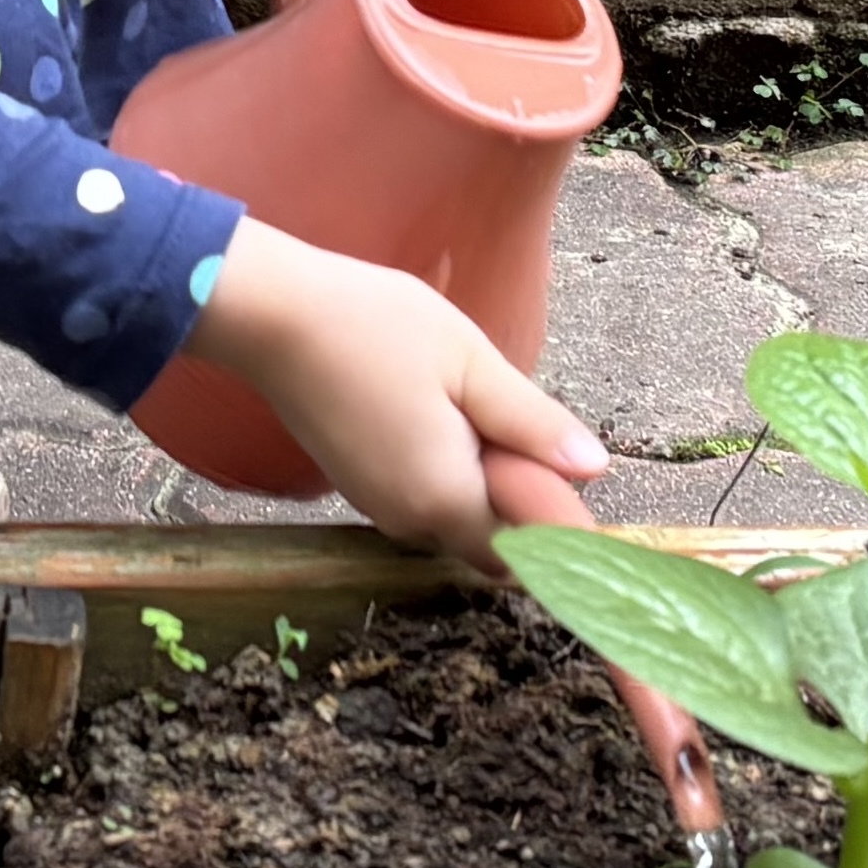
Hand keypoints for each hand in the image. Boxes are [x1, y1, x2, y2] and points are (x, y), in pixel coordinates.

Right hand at [187, 219, 606, 569]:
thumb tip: (596, 469)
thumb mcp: (472, 364)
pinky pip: (424, 498)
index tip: (567, 476)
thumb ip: (534, 424)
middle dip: (520, 499)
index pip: (530, 551)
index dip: (560, 524)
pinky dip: (447, 470)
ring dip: (482, 480)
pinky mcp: (358, 485)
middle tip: (516, 419)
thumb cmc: (375, 327)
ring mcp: (378, 506)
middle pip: (493, 539)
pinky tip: (436, 406)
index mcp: (446, 499)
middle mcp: (410, 521)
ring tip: (470, 399)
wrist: (271, 316)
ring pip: (458, 517)